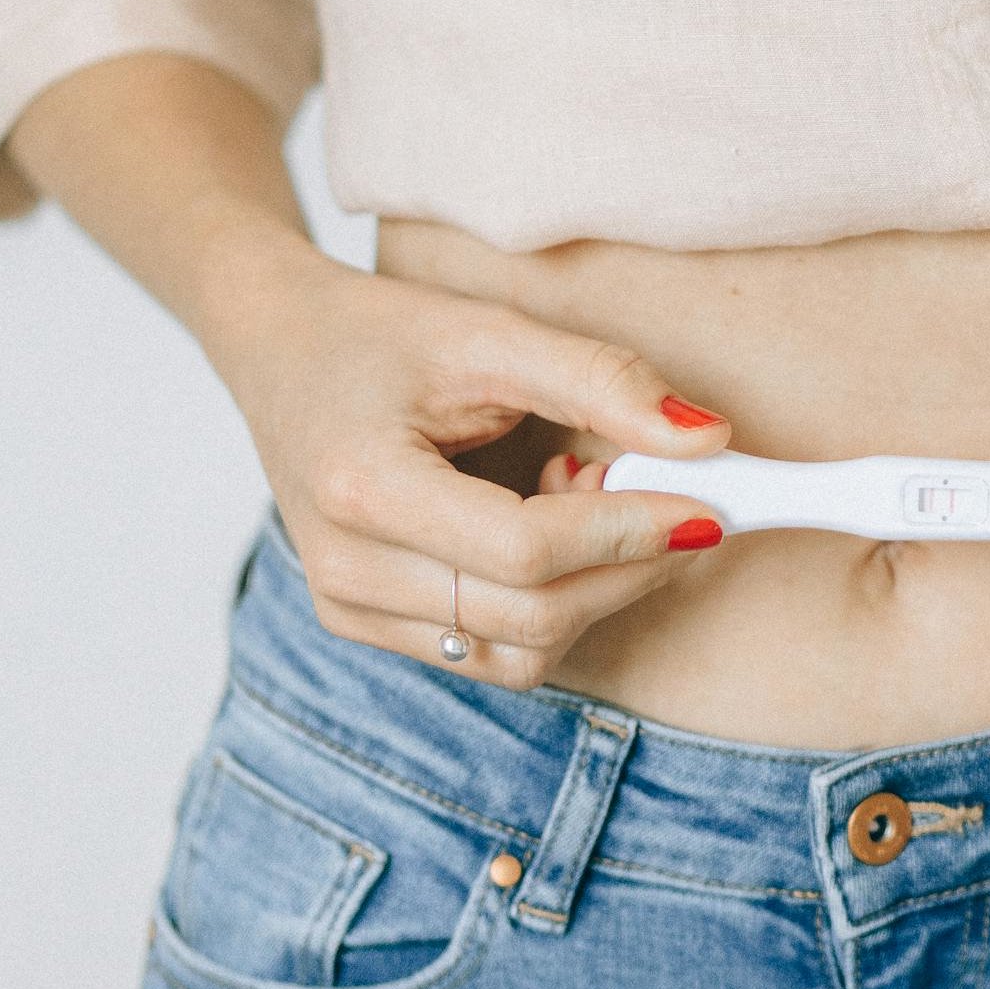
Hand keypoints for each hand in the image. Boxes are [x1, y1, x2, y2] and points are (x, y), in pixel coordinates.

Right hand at [213, 254, 733, 690]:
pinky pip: (494, 655)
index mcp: (362, 488)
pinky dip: (552, 606)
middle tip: (666, 494)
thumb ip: (603, 381)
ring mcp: (349, 611)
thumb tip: (709, 441)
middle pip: (533, 616)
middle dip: (628, 564)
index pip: (528, 552)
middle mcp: (344, 570)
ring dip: (593, 589)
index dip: (631, 532)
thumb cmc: (381, 335)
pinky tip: (551, 532)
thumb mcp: (492, 333)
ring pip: (522, 653)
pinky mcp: (367, 627)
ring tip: (584, 496)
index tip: (709, 505)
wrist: (279, 351)